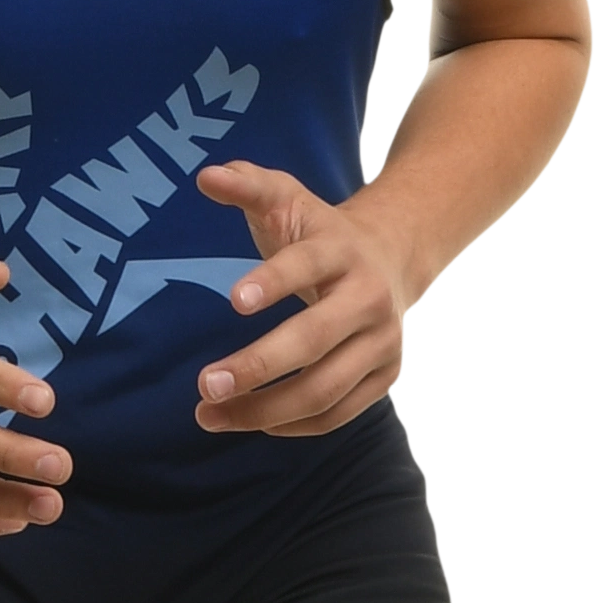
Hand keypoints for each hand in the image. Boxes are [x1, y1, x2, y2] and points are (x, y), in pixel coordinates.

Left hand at [188, 161, 414, 438]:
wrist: (396, 257)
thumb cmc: (323, 233)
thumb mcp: (288, 199)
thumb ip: (248, 185)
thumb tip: (206, 177)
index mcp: (342, 249)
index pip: (307, 264)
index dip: (273, 281)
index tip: (232, 300)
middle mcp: (369, 297)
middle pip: (314, 340)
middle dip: (258, 365)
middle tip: (205, 384)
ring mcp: (384, 342)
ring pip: (325, 388)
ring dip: (266, 409)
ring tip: (211, 415)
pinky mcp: (387, 375)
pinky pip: (338, 413)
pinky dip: (294, 425)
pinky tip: (254, 423)